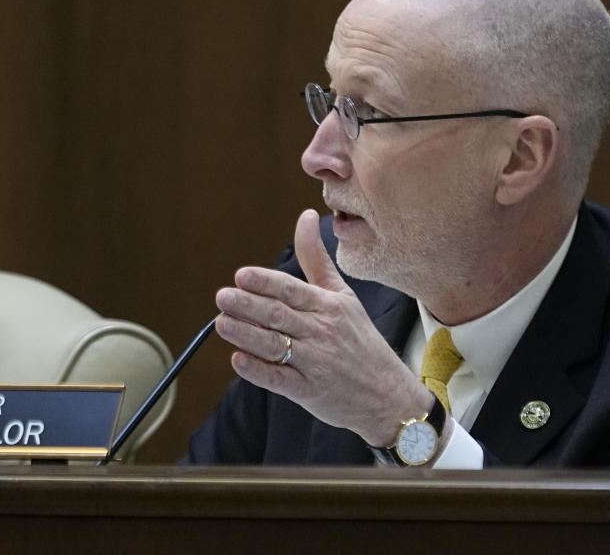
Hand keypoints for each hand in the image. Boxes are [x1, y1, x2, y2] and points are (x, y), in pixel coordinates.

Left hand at [214, 209, 432, 446]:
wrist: (387, 393)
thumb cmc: (360, 340)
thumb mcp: (343, 295)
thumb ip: (317, 259)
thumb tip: (306, 216)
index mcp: (330, 306)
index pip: (293, 290)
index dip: (266, 283)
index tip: (241, 276)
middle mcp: (323, 332)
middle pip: (280, 315)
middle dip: (248, 305)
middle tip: (223, 297)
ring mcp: (316, 363)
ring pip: (275, 345)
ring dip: (246, 334)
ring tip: (221, 323)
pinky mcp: (309, 391)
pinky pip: (279, 379)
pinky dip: (258, 370)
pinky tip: (238, 360)